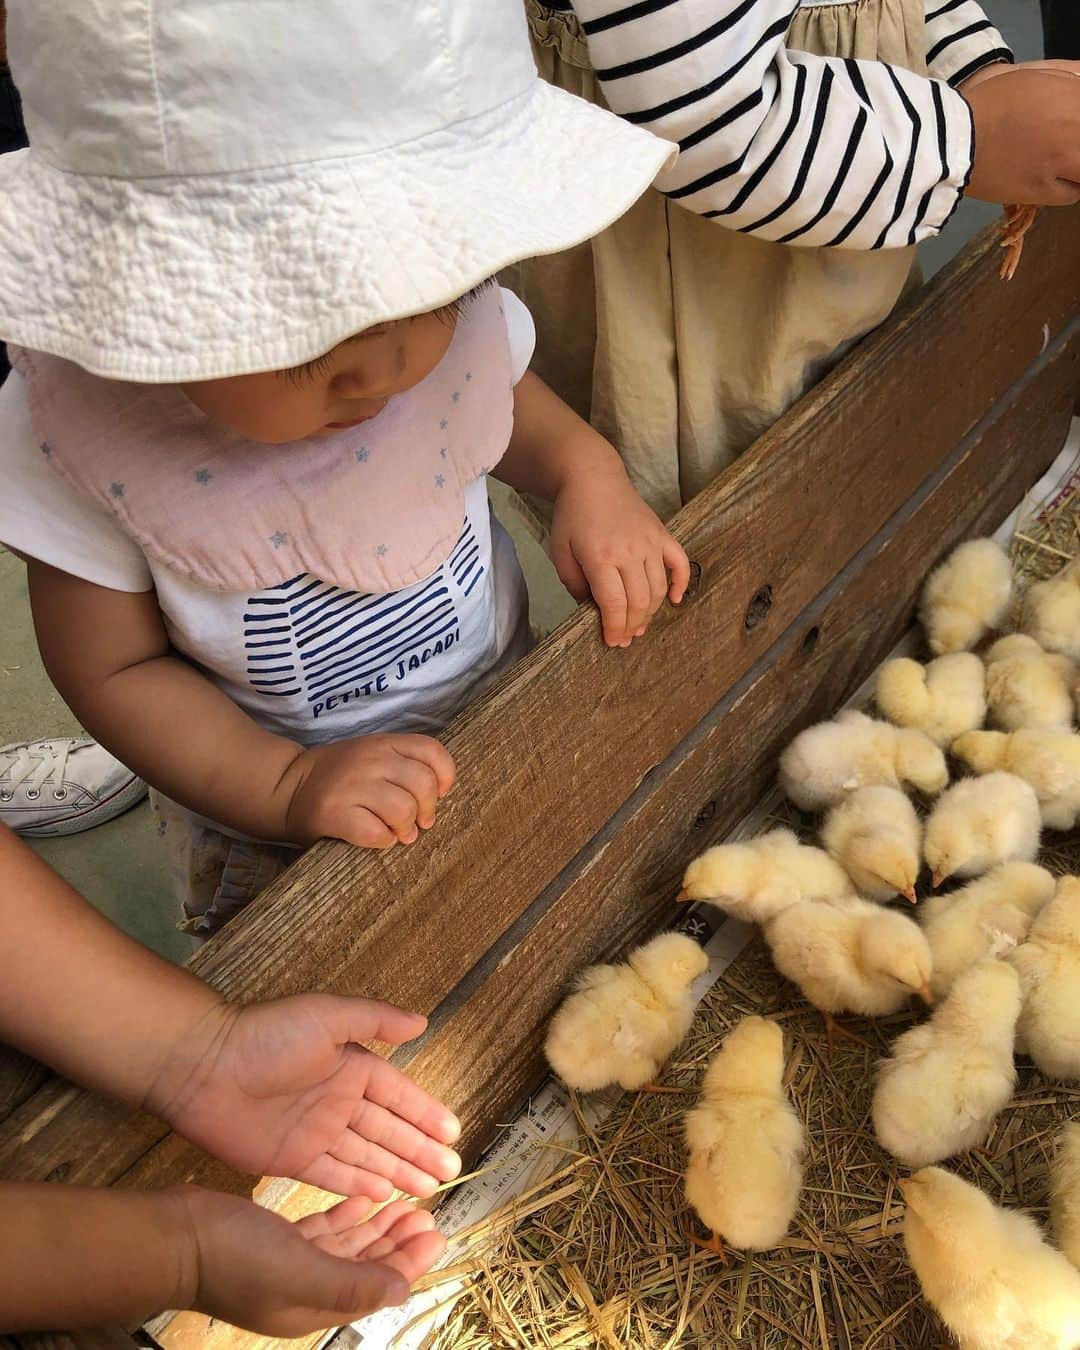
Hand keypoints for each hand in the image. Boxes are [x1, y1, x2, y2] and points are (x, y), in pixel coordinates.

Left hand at [145, 995, 461, 1199]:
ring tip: (428, 1190)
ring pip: (367, 1156)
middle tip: (450, 1172)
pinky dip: (359, 1186)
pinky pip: (335, 1175)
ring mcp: (317, 1132)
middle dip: (420, 1150)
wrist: (204, 1069)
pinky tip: (383, 1196)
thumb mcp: (326, 1016)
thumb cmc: (266, 1035)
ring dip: (398, 1171)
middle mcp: (338, 1100)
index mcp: (351, 1064)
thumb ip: (375, 1019)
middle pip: (388, 1130)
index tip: (453, 1133)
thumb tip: (422, 1021)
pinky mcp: (292, 1159)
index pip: (398, 1094)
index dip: (425, 1113)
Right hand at [171, 1187, 445, 1336]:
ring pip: (346, 1247)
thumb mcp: (300, 1272)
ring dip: (375, 1227)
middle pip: (365, 1267)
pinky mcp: (274, 1241)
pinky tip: (360, 1199)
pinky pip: (321, 1232)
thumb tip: (401, 1291)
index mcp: (314, 1308)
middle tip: (426, 1213)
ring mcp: (288, 1266)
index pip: (376, 1287)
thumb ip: (351, 1284)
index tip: (437, 1232)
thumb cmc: (236, 1258)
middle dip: (398, 1243)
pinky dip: (344, 1216)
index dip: (409, 1262)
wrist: (176, 1239)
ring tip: (403, 1203)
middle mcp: (304, 1291)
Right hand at [281, 732, 455, 847]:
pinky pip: (377, 834)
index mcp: (383, 742)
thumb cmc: (340, 776)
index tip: (439, 793)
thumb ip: (405, 764)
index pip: (432, 751)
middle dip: (427, 810)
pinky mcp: (335, 813)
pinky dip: (383, 841)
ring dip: (406, 829)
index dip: (445, 776)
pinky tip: (377, 837)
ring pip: (403, 810)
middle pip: (423, 785)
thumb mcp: (373, 755)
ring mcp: (352, 786)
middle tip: (419, 822)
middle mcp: (370, 759)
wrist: (287, 787)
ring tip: (399, 833)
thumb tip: (437, 797)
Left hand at [549, 461, 690, 647]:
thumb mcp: (561, 553)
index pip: (614, 604)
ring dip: (650, 612)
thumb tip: (592, 611)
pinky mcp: (662, 534)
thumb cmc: (572, 517)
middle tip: (626, 638)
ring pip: (658, 588)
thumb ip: (575, 585)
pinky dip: (680, 583)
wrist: (593, 479)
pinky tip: (674, 600)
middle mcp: (629, 551)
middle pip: (639, 601)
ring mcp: (649, 542)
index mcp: (600, 557)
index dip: (615, 628)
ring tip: (640, 625)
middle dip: (632, 626)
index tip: (613, 642)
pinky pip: (680, 563)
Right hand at [962, 60, 1079, 204]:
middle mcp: (1074, 132)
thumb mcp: (1036, 75)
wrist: (954, 138)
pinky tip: (1059, 178)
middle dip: (1078, 140)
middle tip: (1067, 143)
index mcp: (1075, 100)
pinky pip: (1073, 194)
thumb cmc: (991, 100)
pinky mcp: (1042, 191)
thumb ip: (1071, 77)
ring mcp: (1059, 164)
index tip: (1073, 122)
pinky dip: (1071, 186)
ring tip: (1067, 162)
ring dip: (1079, 166)